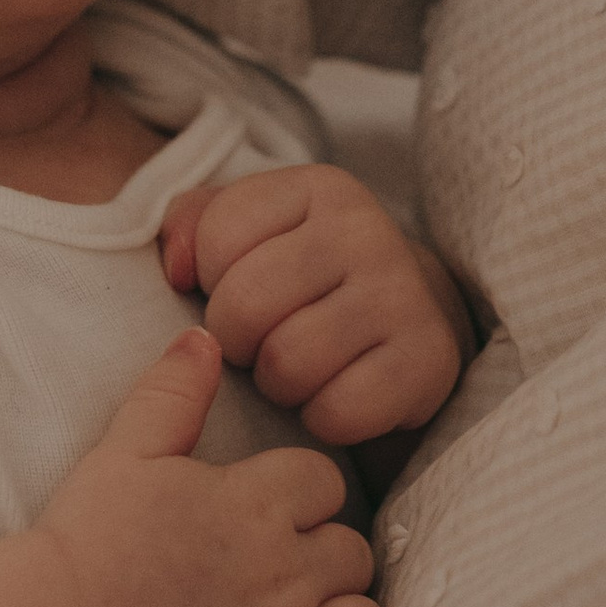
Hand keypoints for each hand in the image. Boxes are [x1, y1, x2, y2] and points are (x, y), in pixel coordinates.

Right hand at [37, 328, 381, 606]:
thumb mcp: (123, 452)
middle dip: (333, 561)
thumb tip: (202, 339)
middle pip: (355, 557)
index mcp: (257, 506)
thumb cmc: (84, 541)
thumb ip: (170, 394)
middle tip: (290, 573)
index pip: (324, 481)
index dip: (304, 492)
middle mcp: (284, 577)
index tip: (276, 506)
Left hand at [160, 162, 467, 447]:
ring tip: (297, 368)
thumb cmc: (305, 281)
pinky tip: (335, 395)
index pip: (216, 238)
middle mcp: (367, 230)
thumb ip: (191, 225)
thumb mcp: (249, 232)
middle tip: (262, 343)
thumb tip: (176, 270)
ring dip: (277, 385)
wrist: (409, 321)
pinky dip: (322, 419)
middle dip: (236, 341)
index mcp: (318, 187)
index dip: (210, 282)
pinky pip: (336, 411)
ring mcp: (403, 294)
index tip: (240, 290)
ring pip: (285, 364)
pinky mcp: (428, 360)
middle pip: (243, 306)